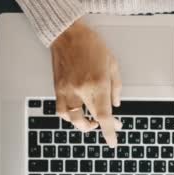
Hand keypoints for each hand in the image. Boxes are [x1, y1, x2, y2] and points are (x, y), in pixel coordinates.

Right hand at [50, 20, 121, 146]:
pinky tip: (76, 114)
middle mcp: (80, 90)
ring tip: (90, 123)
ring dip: (81, 125)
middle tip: (107, 126)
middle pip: (88, 120)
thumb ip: (116, 87)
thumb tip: (116, 105)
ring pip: (71, 119)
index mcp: (97, 83)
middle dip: (99, 127)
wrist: (67, 33)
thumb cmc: (91, 44)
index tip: (113, 141)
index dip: (109, 132)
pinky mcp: (57, 88)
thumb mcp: (112, 63)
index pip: (104, 115)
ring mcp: (66, 90)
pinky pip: (61, 110)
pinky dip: (68, 117)